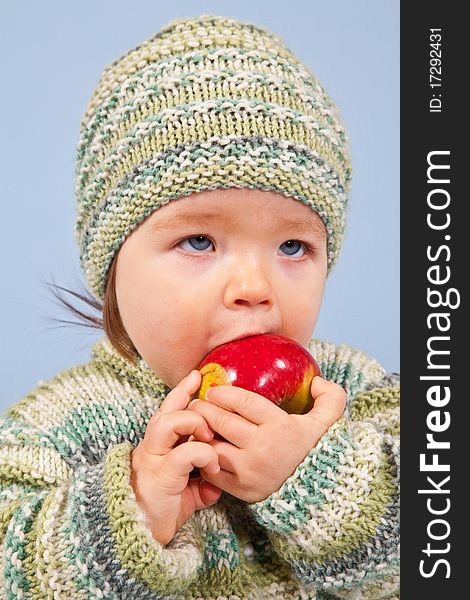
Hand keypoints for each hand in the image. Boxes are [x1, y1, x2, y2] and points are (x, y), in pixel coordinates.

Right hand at [130, 370, 221, 545]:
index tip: (197, 376)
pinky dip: (205, 454)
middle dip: (187, 401)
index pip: (167, 411)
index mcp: (157, 448)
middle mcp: (151, 449)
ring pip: (169, 422)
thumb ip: (199, 484)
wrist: (139, 538)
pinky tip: (213, 467)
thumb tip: (216, 484)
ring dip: (194, 423)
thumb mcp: (185, 494)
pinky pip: (186, 452)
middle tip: (209, 410)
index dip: (181, 392)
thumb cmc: (160, 512)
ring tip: (209, 436)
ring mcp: (154, 459)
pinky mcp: (161, 474)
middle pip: (166, 411)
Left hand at [187, 376, 345, 502]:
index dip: (223, 393)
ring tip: (196, 424)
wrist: (317, 496)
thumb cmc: (316, 452)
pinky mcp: (241, 489)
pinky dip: (204, 457)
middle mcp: (263, 449)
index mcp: (281, 427)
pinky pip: (212, 470)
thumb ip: (331, 398)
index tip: (213, 390)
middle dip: (204, 408)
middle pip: (222, 421)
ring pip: (213, 445)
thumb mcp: (329, 423)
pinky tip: (203, 448)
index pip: (243, 402)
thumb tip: (317, 380)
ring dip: (201, 433)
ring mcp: (250, 471)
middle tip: (197, 403)